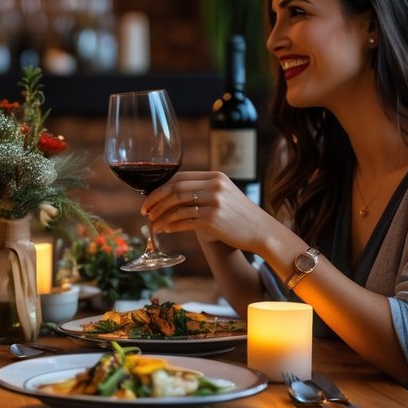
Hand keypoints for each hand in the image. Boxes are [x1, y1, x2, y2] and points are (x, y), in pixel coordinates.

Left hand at [144, 171, 276, 254]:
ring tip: (153, 225)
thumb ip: (204, 189)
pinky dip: (171, 226)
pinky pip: (184, 221)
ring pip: (177, 207)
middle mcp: (214, 186)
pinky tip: (165, 230)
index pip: (179, 177)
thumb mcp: (224, 194)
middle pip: (175, 190)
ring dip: (161, 217)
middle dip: (155, 201)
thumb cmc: (240, 215)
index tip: (150, 199)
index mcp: (215, 176)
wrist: (262, 231)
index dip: (160, 188)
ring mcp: (214, 202)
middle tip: (145, 212)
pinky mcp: (213, 220)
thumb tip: (171, 194)